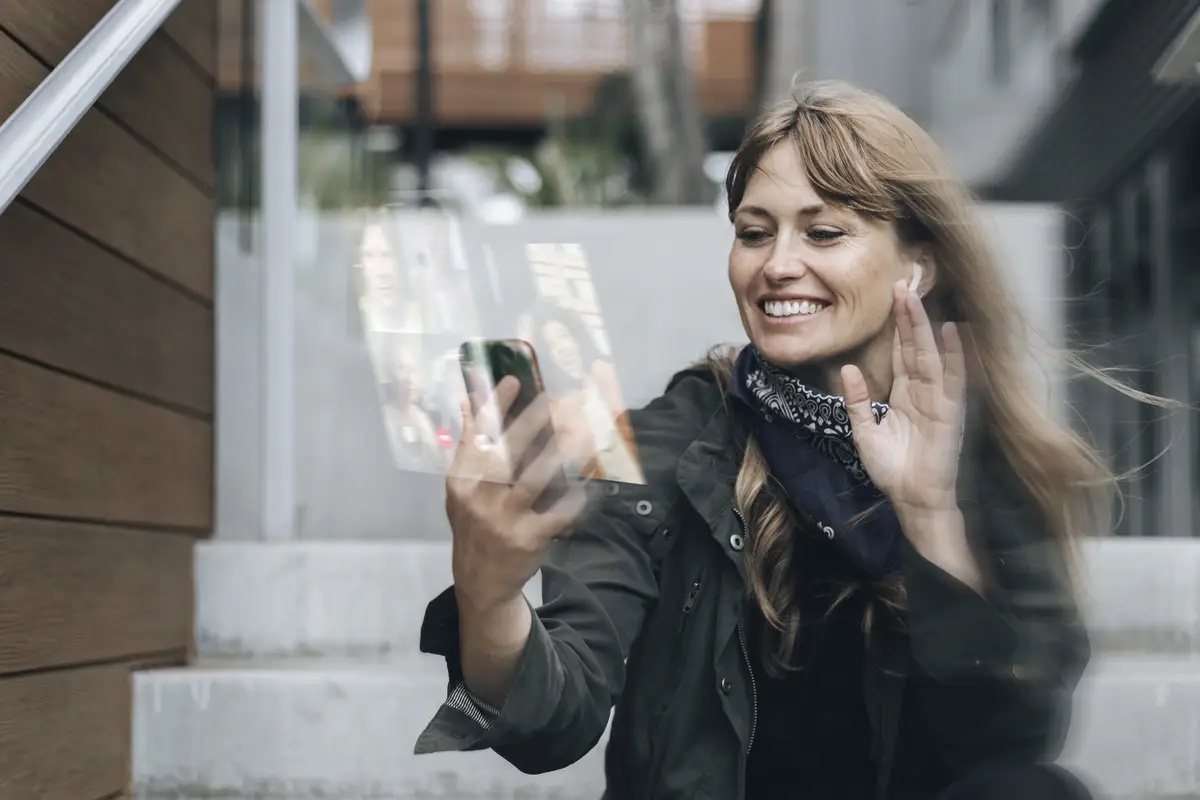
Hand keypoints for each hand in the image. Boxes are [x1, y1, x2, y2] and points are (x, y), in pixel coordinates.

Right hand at [446, 377, 588, 612]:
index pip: (477, 436)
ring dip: (557, 456)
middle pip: (505, 454)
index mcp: (462, 481)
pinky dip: (574, 500)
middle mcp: (479, 498)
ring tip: (578, 434)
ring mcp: (503, 519)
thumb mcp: (461, 489)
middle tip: (552, 400)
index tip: (513, 380)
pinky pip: (557, 514)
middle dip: (528, 425)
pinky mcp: (528, 538)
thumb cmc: (474, 524)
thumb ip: (468, 445)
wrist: (481, 580)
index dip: (493, 406)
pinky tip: (586, 487)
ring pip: (532, 480)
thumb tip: (469, 401)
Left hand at [841, 281, 966, 514]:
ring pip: (930, 355)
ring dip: (922, 326)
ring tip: (914, 297)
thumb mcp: (864, 431)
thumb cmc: (892, 470)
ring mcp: (939, 400)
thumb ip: (857, 400)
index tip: (891, 298)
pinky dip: (954, 355)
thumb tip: (848, 368)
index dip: (897, 327)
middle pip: (915, 346)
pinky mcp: (950, 412)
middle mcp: (924, 392)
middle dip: (908, 316)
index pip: (901, 353)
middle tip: (901, 283)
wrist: (912, 500)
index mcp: (905, 395)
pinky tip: (951, 331)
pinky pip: (953, 379)